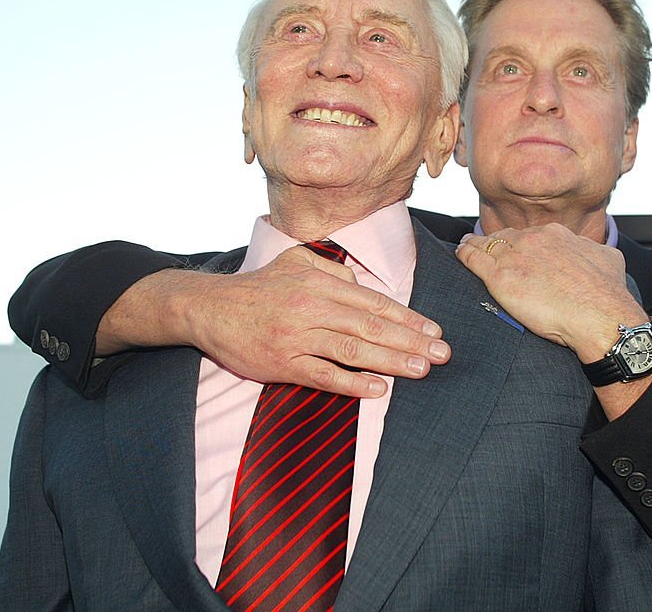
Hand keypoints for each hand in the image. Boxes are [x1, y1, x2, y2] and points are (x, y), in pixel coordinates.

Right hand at [99, 246, 450, 397]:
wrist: (209, 307)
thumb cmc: (259, 287)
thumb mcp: (295, 263)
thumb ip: (333, 272)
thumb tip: (364, 284)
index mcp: (320, 283)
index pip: (374, 302)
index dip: (408, 318)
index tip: (435, 331)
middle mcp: (313, 307)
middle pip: (372, 325)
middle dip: (411, 341)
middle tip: (442, 354)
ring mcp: (298, 336)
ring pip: (353, 349)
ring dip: (391, 360)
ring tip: (421, 370)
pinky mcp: (282, 363)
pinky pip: (323, 375)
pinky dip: (352, 383)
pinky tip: (378, 389)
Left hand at [455, 223, 647, 363]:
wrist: (599, 316)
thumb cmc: (606, 294)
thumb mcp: (608, 259)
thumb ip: (592, 250)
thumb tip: (594, 250)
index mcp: (555, 234)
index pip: (529, 234)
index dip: (519, 241)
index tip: (515, 248)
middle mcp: (533, 239)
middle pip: (505, 236)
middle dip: (495, 242)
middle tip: (486, 247)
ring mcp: (514, 256)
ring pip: (486, 244)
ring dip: (474, 244)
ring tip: (466, 246)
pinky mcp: (500, 277)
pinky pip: (473, 259)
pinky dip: (464, 255)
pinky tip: (459, 254)